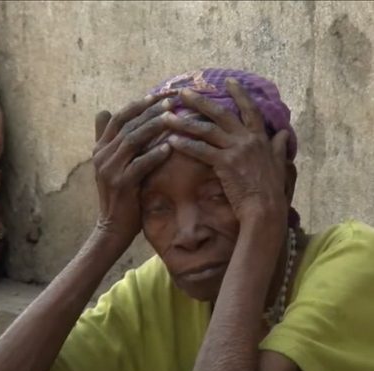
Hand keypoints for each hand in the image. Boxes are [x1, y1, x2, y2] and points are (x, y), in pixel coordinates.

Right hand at [92, 92, 175, 245]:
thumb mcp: (112, 166)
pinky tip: (169, 147)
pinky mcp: (121, 184)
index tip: (162, 94)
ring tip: (174, 117)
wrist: (112, 227)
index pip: (120, 117)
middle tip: (173, 100)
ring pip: (133, 140)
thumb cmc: (120, 195)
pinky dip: (154, 154)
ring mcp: (110, 169)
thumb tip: (105, 112)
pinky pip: (139, 164)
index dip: (140, 103)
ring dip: (154, 126)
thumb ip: (111, 141)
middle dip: (151, 109)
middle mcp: (102, 155)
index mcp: (100, 147)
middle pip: (128, 124)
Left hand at [163, 78, 289, 225]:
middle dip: (200, 101)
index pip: (250, 109)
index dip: (240, 93)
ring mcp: (236, 149)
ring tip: (167, 116)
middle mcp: (247, 139)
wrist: (266, 208)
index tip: (228, 80)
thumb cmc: (272, 189)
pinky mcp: (224, 163)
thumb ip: (280, 147)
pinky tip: (171, 141)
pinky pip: (201, 150)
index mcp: (260, 137)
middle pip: (221, 113)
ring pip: (206, 130)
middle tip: (183, 92)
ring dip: (184, 122)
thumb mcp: (281, 164)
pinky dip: (185, 145)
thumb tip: (284, 134)